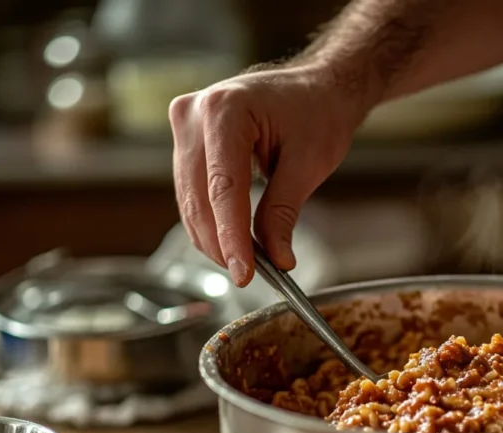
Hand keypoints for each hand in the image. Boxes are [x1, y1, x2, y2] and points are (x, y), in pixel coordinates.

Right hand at [169, 65, 371, 285]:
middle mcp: (193, 113)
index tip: (243, 273)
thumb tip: (276, 260)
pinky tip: (230, 242)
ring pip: (191, 200)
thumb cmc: (318, 113)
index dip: (231, 236)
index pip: (223, 187)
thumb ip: (284, 212)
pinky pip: (192, 192)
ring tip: (244, 263)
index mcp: (225, 109)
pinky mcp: (186, 140)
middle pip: (200, 197)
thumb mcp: (309, 164)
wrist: (316, 86)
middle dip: (221, 243)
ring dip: (213, 237)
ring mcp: (184, 124)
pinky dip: (211, 221)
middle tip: (247, 276)